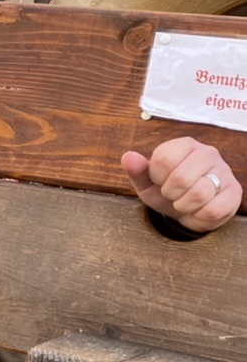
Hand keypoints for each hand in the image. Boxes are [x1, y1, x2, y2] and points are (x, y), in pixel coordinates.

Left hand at [121, 137, 241, 232]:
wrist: (187, 211)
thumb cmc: (167, 191)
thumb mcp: (147, 183)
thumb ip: (137, 170)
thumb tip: (128, 157)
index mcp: (184, 145)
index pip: (164, 159)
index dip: (157, 177)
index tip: (160, 181)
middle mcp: (207, 153)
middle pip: (181, 177)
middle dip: (170, 194)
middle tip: (172, 195)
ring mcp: (224, 171)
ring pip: (199, 193)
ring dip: (184, 206)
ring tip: (184, 202)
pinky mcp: (234, 192)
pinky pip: (214, 209)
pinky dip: (199, 216)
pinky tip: (198, 210)